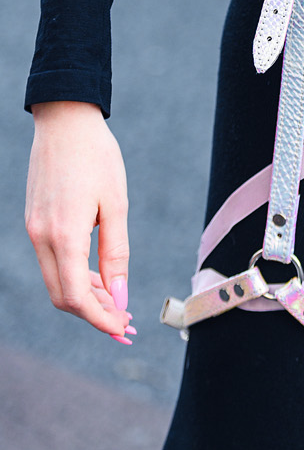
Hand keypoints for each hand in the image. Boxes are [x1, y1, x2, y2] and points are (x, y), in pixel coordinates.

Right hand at [25, 101, 134, 342]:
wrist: (65, 121)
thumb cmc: (97, 156)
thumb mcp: (116, 204)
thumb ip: (117, 252)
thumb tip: (119, 296)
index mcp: (63, 235)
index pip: (76, 297)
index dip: (99, 319)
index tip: (123, 328)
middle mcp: (41, 238)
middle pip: (62, 297)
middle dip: (92, 314)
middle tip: (124, 321)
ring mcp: (34, 231)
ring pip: (56, 281)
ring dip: (84, 296)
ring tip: (116, 302)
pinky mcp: (35, 222)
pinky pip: (52, 262)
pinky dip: (74, 275)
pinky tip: (98, 275)